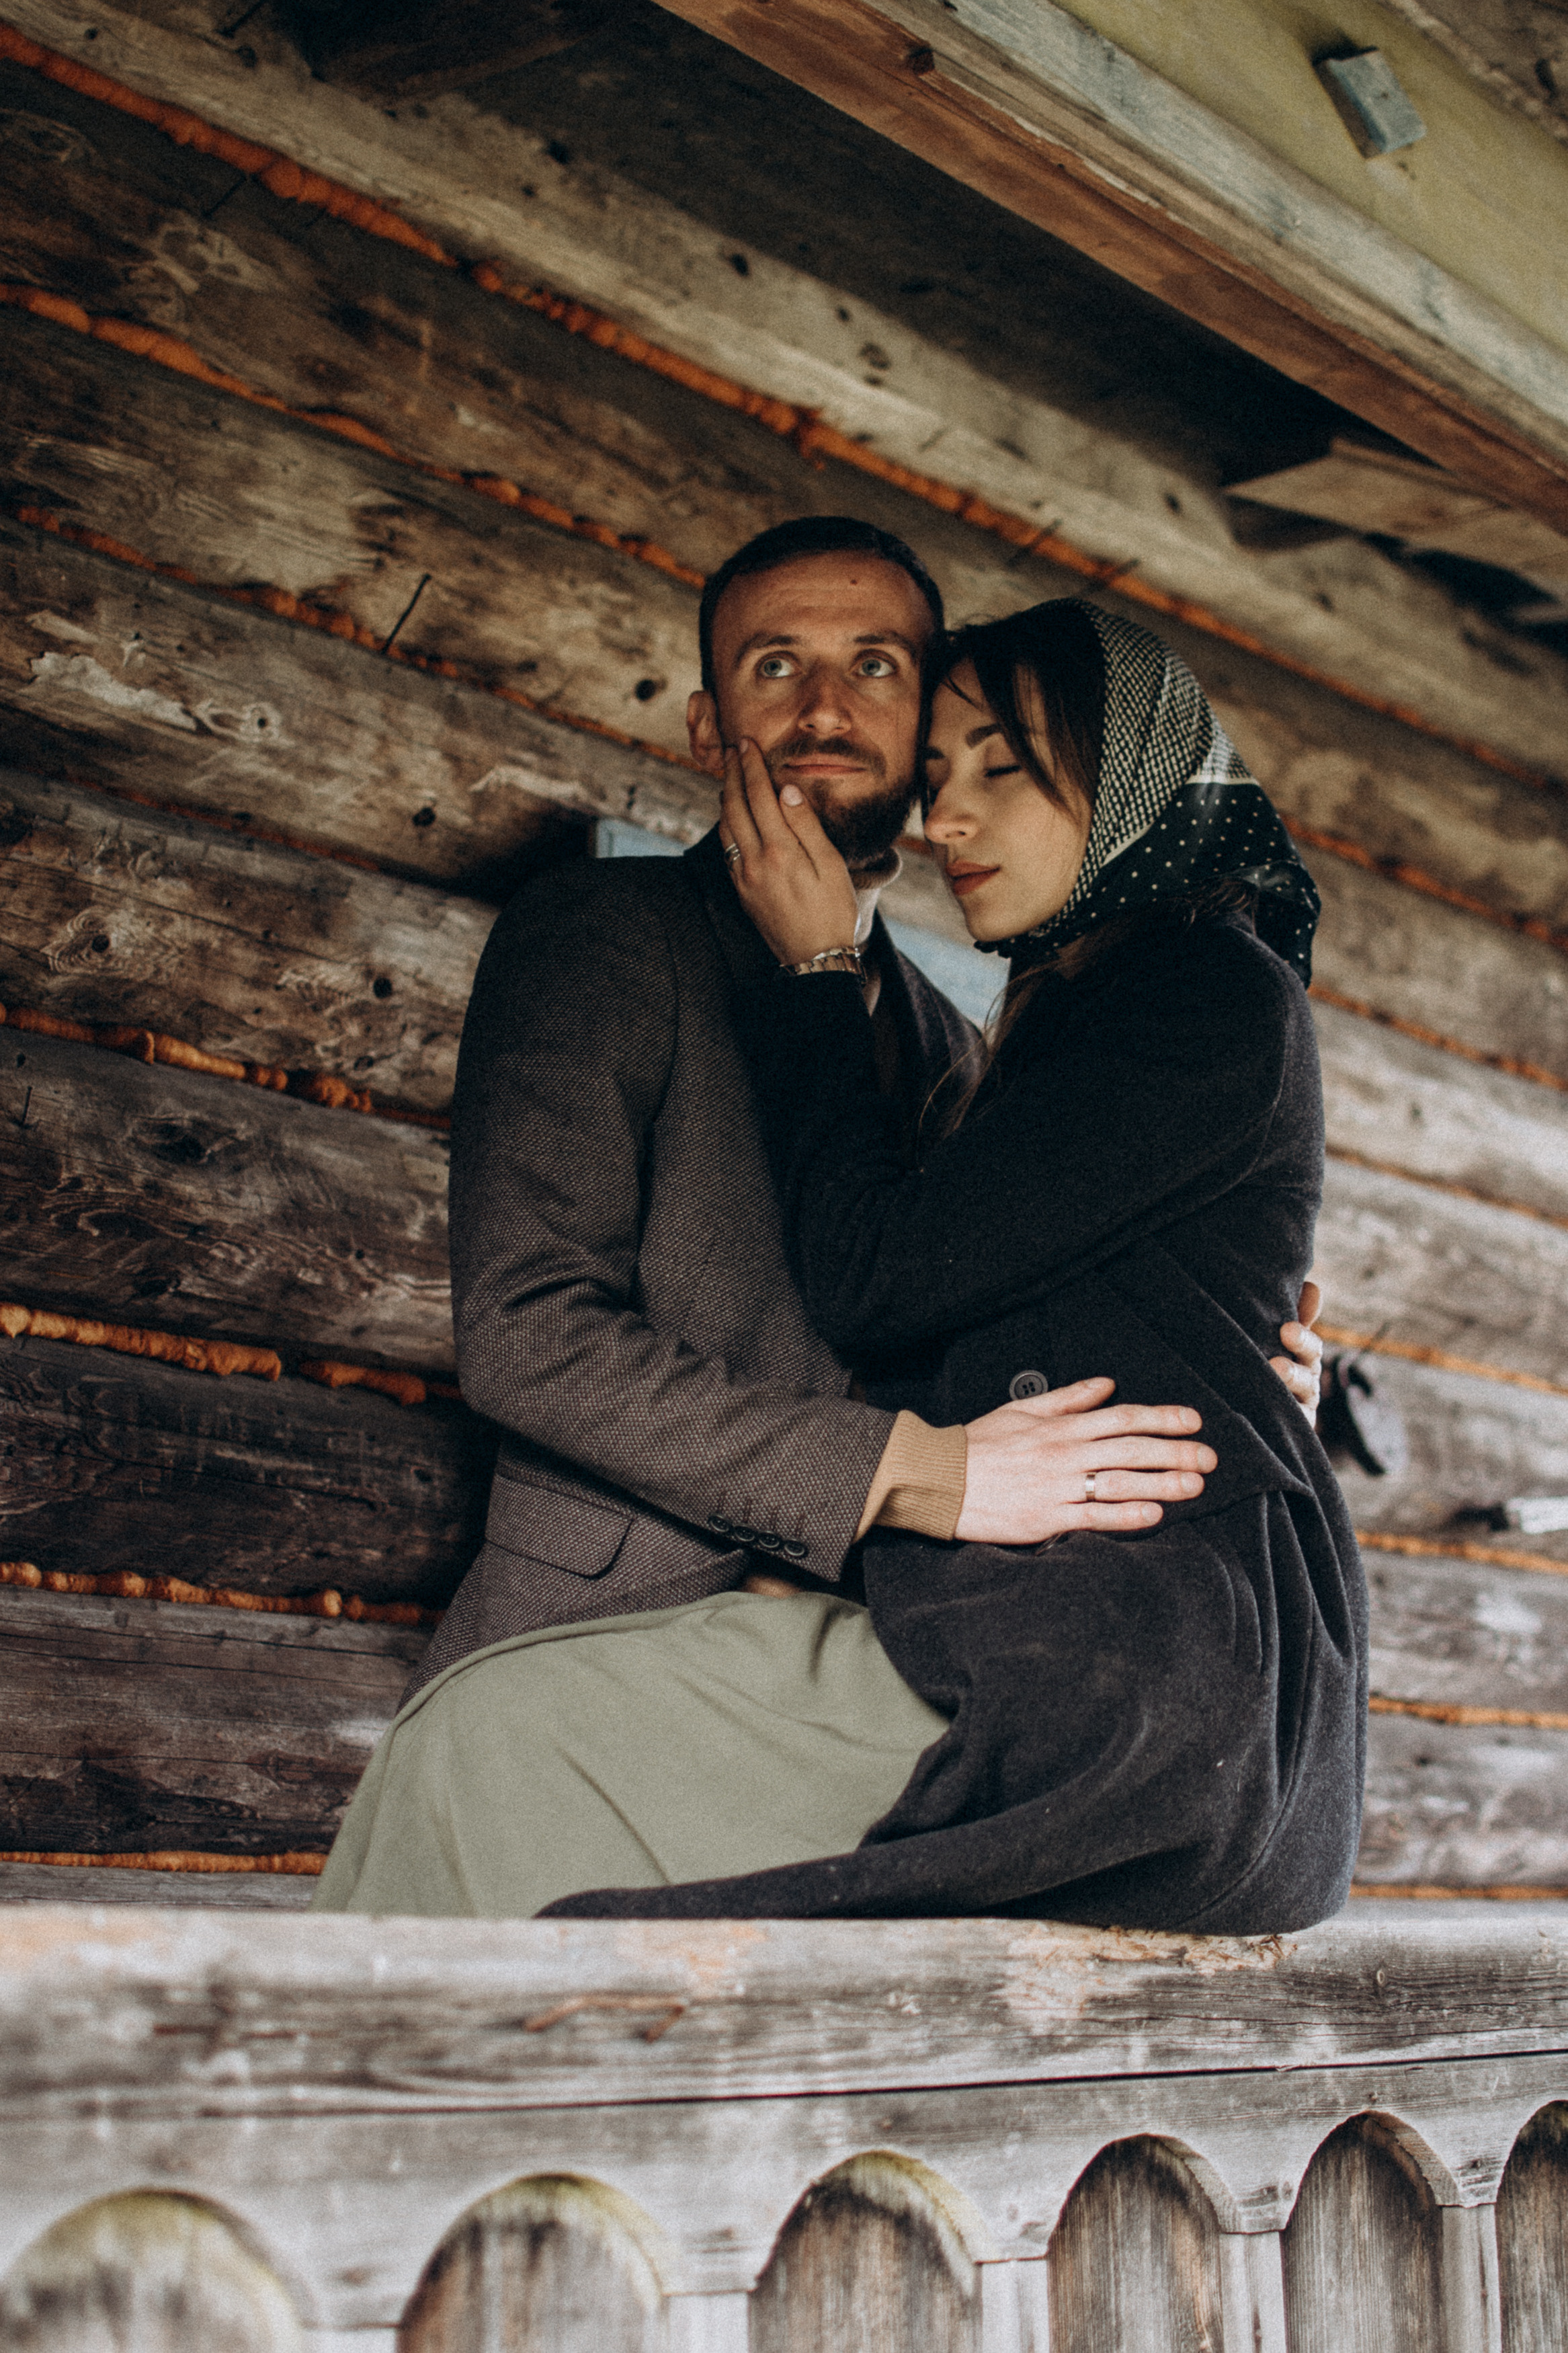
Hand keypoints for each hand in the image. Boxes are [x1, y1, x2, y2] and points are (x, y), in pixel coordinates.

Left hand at [718, 738, 859, 964]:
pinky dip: (727, 823)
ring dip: (725, 797)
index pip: (758, 795)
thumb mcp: (830, 865)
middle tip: (732, 749)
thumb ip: (806, 825)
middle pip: (734, 806)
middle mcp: (754, 861)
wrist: (815, 959)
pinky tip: (732, 815)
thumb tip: (786, 789)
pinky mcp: (741, 890)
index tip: (747, 743)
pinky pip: (727, 847)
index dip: (751, 766)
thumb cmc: (832, 912)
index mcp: (779, 851)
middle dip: (732, 774)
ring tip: (730, 775)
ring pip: (725, 826)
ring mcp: (743, 877)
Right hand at [958, 1377, 1215, 1543]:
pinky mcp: (1047, 1518)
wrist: (940, 1478)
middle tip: (1210, 1458)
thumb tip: (1106, 1385)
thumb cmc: (979, 1444)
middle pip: (1131, 1449)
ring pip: (1120, 1482)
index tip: (1193, 1421)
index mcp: (1062, 1427)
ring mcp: (1057, 1487)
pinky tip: (1154, 1515)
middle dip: (1175, 1452)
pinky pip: (1094, 1516)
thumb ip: (1069, 1398)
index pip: (1123, 1417)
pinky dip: (1126, 1516)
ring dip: (1162, 1483)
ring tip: (1195, 1486)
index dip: (1162, 1418)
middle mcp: (1065, 1454)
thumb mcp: (1023, 1410)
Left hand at [1270, 1278, 1322, 1419]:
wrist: (1246, 1405)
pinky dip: (1279, 1424)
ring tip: (1269, 1386)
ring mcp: (1298, 1410)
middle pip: (1306, 1378)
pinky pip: (1288, 1430)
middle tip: (1276, 1365)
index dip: (1302, 1340)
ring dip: (1285, 1396)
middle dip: (1293, 1371)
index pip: (1310, 1348)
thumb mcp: (1275, 1337)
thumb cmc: (1264, 1357)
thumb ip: (1295, 1315)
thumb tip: (1313, 1288)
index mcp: (1305, 1359)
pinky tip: (1261, 1417)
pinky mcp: (1288, 1432)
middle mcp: (1306, 1385)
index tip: (1287, 1330)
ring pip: (1298, 1406)